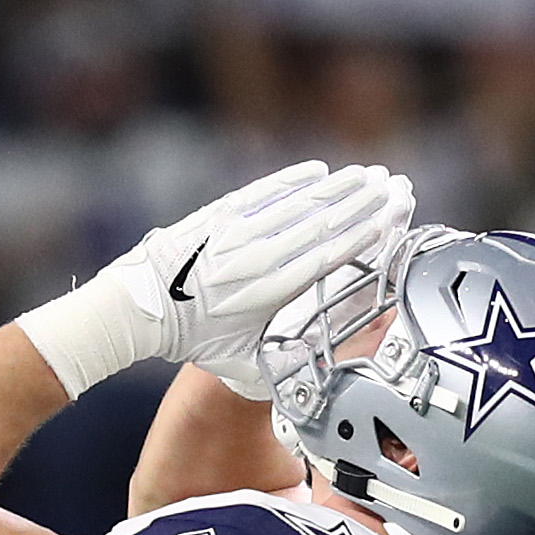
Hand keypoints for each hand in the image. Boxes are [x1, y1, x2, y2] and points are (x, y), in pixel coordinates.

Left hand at [157, 160, 412, 398]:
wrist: (142, 309)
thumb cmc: (191, 340)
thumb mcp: (240, 364)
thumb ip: (281, 363)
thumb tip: (318, 365)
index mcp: (271, 293)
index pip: (328, 257)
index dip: (363, 236)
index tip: (388, 220)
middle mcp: (259, 257)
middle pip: (322, 223)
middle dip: (362, 203)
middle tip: (392, 186)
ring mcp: (240, 231)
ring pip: (299, 203)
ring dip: (337, 187)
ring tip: (367, 174)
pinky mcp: (222, 215)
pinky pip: (266, 191)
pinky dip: (293, 179)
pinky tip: (318, 170)